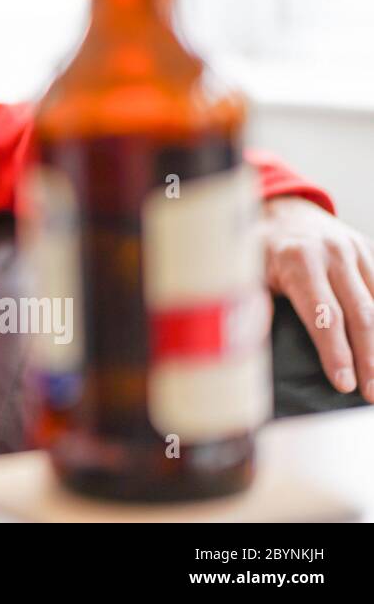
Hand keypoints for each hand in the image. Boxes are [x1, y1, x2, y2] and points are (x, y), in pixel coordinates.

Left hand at [262, 194, 373, 401]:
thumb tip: (247, 337)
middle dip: (369, 358)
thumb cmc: (258, 246)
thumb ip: (249, 302)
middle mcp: (332, 253)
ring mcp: (355, 251)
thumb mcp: (242, 268)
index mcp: (298, 259)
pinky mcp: (368, 252)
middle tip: (371, 393)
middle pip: (360, 314)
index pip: (323, 315)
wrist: (283, 209)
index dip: (335, 352)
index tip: (343, 383)